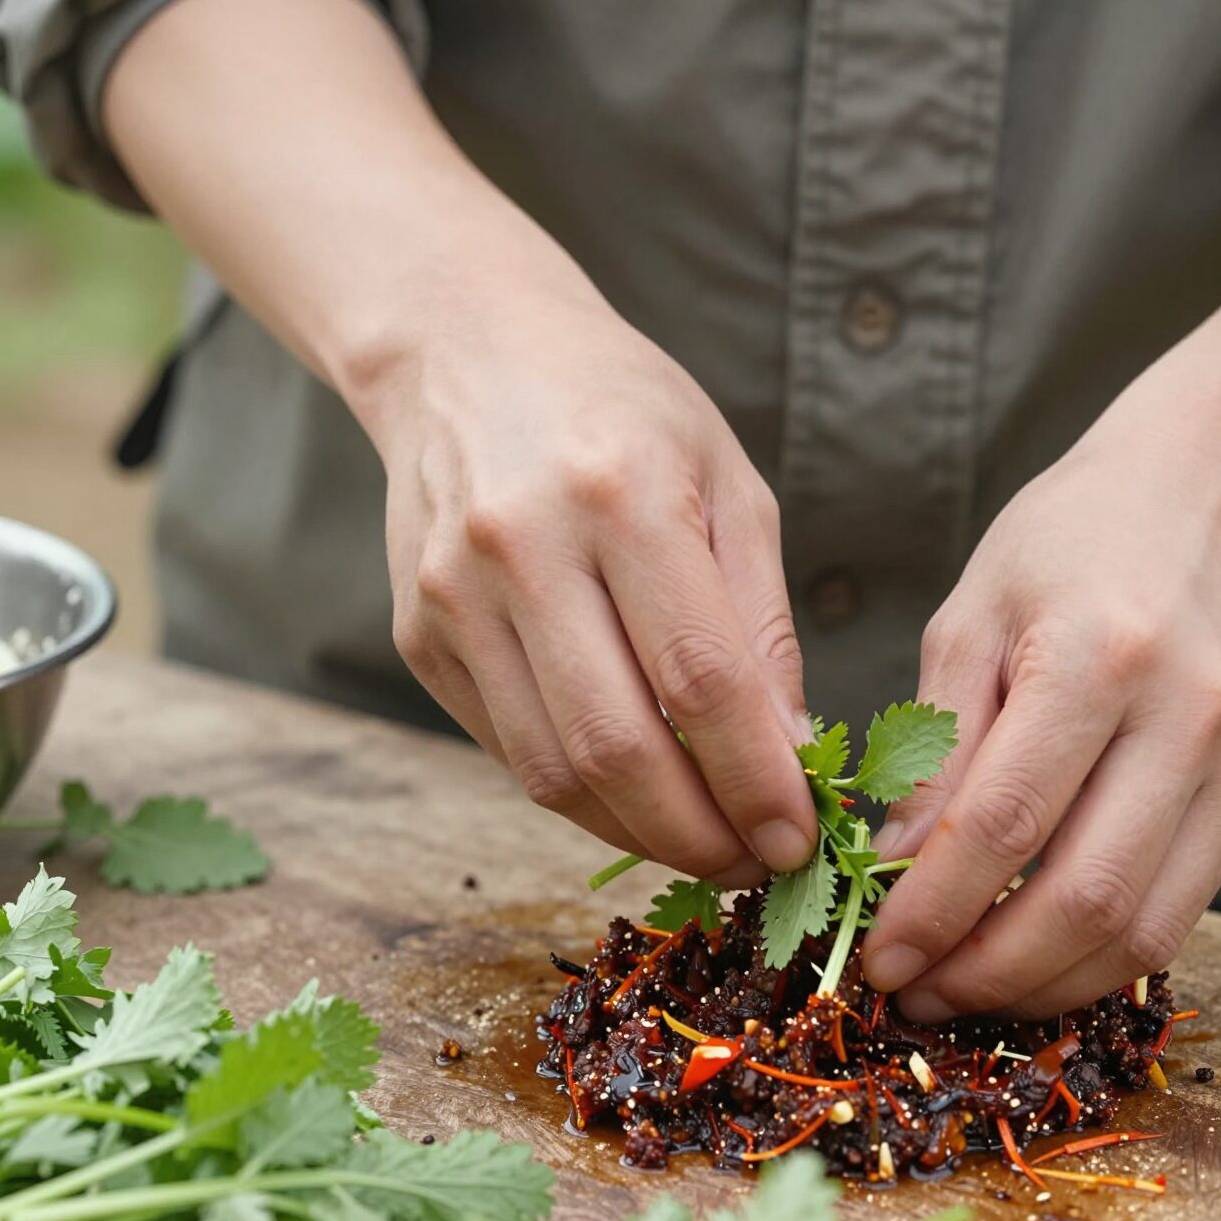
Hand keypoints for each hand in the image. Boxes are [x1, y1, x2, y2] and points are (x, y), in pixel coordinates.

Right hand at [358, 274, 817, 884]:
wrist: (467, 355)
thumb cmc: (624, 412)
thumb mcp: (729, 484)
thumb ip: (760, 624)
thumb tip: (789, 755)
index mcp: (621, 494)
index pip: (700, 680)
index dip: (757, 781)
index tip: (801, 839)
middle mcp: (522, 548)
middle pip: (616, 746)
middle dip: (699, 834)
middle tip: (754, 865)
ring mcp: (455, 598)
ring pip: (552, 771)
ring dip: (639, 835)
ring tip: (704, 846)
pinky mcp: (420, 637)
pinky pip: (508, 753)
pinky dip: (581, 798)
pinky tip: (635, 800)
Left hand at [861, 370, 1220, 1018]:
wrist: (1217, 495)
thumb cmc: (1072, 540)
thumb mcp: (972, 614)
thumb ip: (934, 743)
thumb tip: (888, 863)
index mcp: (1097, 656)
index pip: (1004, 822)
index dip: (932, 908)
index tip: (879, 958)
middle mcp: (1187, 717)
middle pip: (1085, 899)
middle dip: (986, 972)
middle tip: (915, 993)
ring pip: (1143, 930)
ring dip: (1045, 985)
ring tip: (967, 990)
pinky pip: (1178, 910)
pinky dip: (1100, 955)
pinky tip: (1035, 955)